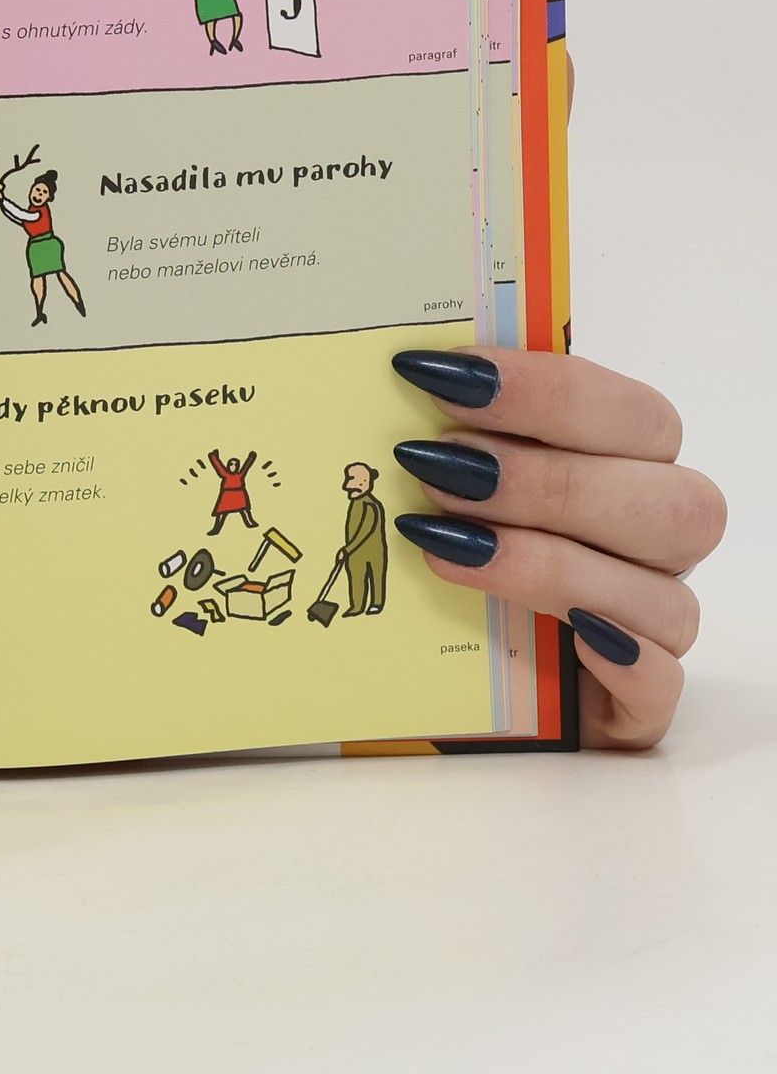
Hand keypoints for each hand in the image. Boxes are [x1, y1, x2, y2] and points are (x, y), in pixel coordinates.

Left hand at [390, 347, 724, 748]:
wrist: (439, 664)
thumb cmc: (447, 544)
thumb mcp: (443, 478)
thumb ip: (449, 427)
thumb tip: (402, 370)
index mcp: (624, 465)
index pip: (630, 413)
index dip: (543, 390)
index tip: (440, 376)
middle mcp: (651, 541)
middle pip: (672, 500)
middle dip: (547, 479)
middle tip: (436, 467)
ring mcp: (651, 624)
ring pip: (665, 592)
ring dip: (552, 563)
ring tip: (445, 543)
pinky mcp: (636, 703)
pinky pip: (661, 684)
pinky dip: (620, 658)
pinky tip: (568, 638)